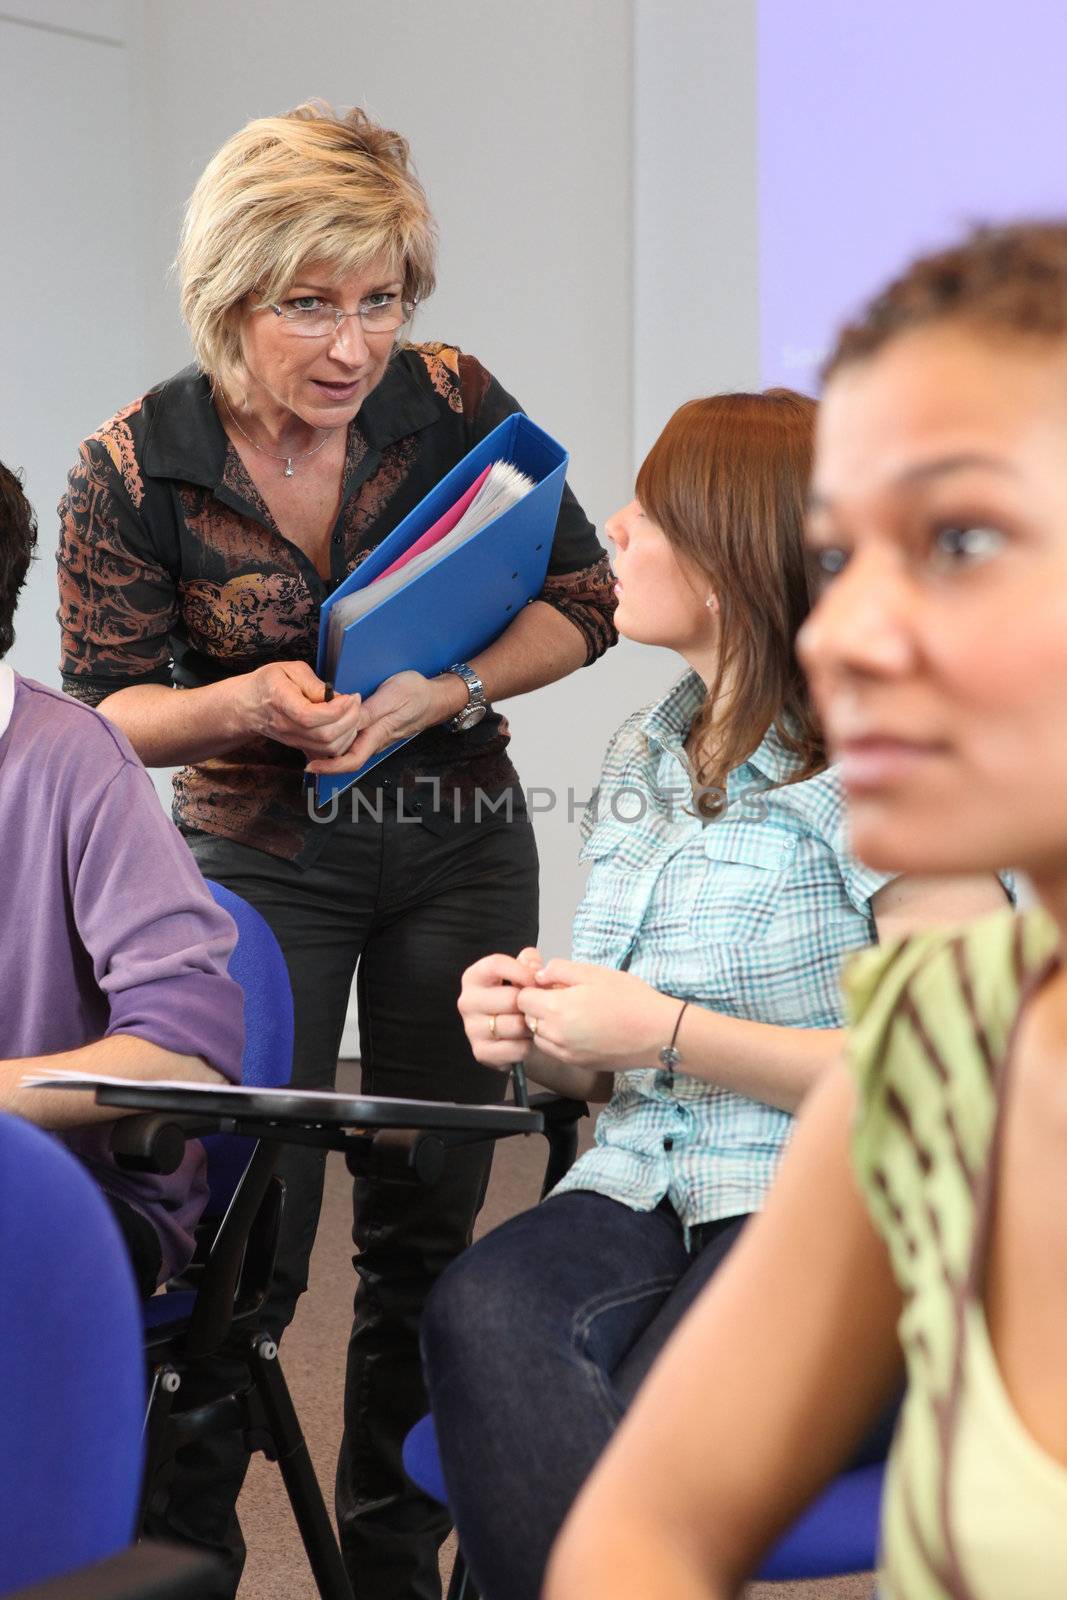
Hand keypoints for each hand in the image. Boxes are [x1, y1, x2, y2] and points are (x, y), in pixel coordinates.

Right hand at [232, 661, 363, 759]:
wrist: (249, 706)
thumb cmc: (269, 683)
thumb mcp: (288, 669)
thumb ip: (312, 682)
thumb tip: (334, 696)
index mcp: (280, 701)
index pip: (309, 716)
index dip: (336, 709)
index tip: (349, 697)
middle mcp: (286, 726)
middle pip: (324, 735)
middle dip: (349, 720)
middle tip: (355, 702)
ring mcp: (293, 740)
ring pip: (328, 748)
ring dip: (349, 732)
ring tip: (352, 712)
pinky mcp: (300, 747)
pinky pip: (327, 753)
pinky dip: (343, 742)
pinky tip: (345, 725)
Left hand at [304, 670, 458, 775]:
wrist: (435, 697)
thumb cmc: (415, 694)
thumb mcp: (390, 696)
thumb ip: (368, 712)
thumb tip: (345, 723)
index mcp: (377, 734)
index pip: (351, 760)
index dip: (329, 767)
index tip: (310, 766)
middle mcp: (374, 741)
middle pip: (345, 759)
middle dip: (322, 758)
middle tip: (298, 747)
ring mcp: (375, 738)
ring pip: (348, 750)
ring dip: (327, 748)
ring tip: (306, 738)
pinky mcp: (375, 731)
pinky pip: (353, 741)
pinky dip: (337, 739)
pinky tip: (326, 728)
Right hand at [458, 947, 543, 1069]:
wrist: (517, 1034)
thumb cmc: (518, 999)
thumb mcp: (522, 973)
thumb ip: (528, 962)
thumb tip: (534, 967)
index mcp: (473, 977)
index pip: (495, 965)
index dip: (521, 971)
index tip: (537, 979)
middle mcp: (467, 1001)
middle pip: (510, 998)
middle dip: (530, 1004)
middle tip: (537, 1007)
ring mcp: (471, 1028)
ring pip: (515, 1025)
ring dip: (530, 1026)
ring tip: (531, 1023)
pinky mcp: (481, 1051)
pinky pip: (516, 1048)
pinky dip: (527, 1046)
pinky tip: (525, 1040)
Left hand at [516, 960, 677, 1070]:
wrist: (657, 1032)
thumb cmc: (629, 997)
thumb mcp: (594, 972)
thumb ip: (560, 970)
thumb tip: (539, 975)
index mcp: (557, 1008)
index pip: (522, 999)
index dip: (532, 989)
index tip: (548, 985)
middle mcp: (556, 1035)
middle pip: (528, 1019)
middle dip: (538, 1007)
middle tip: (562, 997)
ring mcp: (567, 1053)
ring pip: (540, 1037)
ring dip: (546, 1025)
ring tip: (571, 1014)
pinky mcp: (579, 1064)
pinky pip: (555, 1051)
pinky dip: (558, 1040)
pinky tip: (580, 1029)